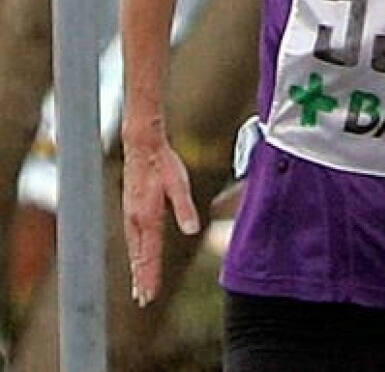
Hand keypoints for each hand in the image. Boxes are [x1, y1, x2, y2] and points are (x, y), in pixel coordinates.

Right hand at [122, 134, 199, 306]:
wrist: (142, 145)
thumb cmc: (164, 163)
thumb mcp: (180, 184)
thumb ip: (185, 208)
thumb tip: (192, 231)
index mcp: (148, 217)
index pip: (150, 254)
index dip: (151, 276)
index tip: (150, 296)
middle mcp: (136, 220)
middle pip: (139, 256)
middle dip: (142, 279)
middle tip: (144, 300)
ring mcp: (131, 214)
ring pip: (133, 249)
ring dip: (137, 269)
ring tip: (138, 287)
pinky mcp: (131, 208)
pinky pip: (132, 238)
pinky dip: (134, 253)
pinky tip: (136, 257)